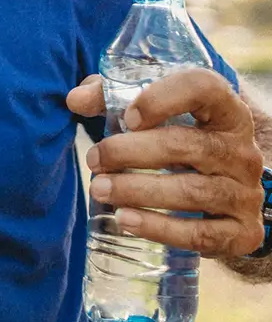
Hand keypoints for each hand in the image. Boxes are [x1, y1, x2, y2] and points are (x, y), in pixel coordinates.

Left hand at [68, 71, 265, 255]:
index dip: (162, 99)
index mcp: (226, 111)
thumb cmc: (181, 140)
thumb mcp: (155, 113)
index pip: (204, 88)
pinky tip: (124, 220)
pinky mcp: (243, 232)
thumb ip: (113, 97)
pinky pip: (202, 234)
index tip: (126, 117)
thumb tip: (75, 100)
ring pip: (192, 192)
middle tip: (93, 160)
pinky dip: (160, 228)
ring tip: (98, 189)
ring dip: (138, 191)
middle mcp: (243, 150)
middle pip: (186, 145)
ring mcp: (246, 193)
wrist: (226, 192)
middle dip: (130, 152)